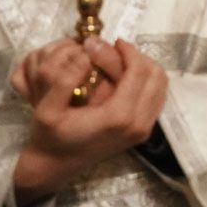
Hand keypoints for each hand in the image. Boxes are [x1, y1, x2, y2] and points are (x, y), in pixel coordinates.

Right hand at [12, 37, 169, 204]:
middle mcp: (138, 124)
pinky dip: (147, 82)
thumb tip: (86, 53)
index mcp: (118, 116)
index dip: (129, 50)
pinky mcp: (144, 132)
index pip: (139, 70)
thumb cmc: (49, 136)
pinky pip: (157, 97)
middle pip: (156, 75)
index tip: (115, 41)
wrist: (55, 164)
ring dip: (145, 68)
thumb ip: (63, 80)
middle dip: (139, 57)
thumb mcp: (46, 109)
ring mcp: (144, 130)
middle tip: (118, 51)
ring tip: (122, 62)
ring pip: (160, 85)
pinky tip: (126, 78)